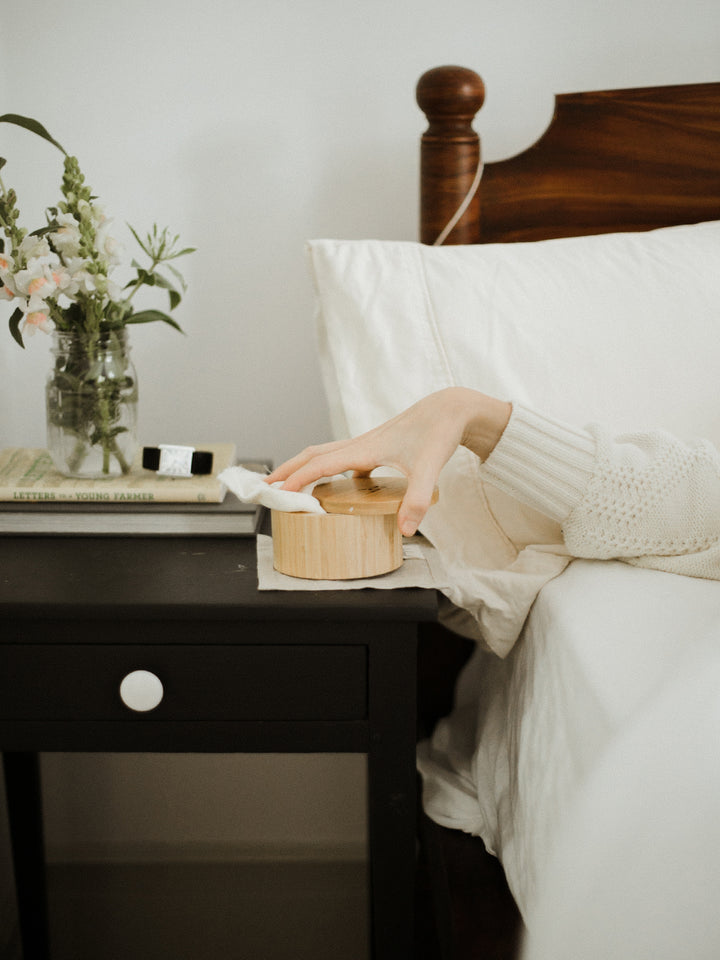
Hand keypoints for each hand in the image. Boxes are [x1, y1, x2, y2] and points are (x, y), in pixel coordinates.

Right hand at [266, 388, 511, 535]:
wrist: (450, 409)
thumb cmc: (438, 432)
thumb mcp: (428, 468)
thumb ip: (416, 500)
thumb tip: (405, 530)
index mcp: (364, 449)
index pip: (319, 464)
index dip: (296, 479)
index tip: (276, 494)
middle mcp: (360, 444)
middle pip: (312, 455)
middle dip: (287, 470)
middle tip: (265, 486)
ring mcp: (367, 444)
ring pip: (325, 454)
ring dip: (304, 467)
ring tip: (290, 484)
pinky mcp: (377, 447)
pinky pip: (343, 458)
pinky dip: (330, 470)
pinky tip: (340, 487)